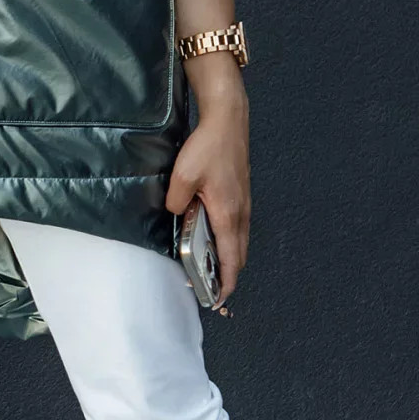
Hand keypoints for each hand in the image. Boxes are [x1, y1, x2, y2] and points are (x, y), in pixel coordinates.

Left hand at [165, 69, 249, 305]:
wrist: (228, 121)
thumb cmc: (209, 147)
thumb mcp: (183, 176)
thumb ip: (176, 201)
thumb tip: (174, 213)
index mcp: (228, 214)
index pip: (231, 259)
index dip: (226, 283)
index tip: (218, 299)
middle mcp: (241, 213)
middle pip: (239, 255)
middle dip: (228, 276)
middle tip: (211, 289)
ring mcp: (244, 204)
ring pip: (240, 242)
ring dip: (229, 259)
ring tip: (211, 269)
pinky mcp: (241, 195)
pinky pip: (238, 227)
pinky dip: (230, 242)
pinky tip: (214, 239)